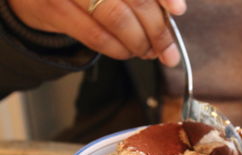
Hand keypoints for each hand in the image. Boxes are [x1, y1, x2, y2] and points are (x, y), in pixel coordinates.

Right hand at [7, 0, 184, 65]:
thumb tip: (173, 13)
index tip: (178, 12)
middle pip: (136, 0)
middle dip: (158, 31)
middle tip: (169, 51)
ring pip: (117, 20)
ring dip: (139, 43)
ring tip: (149, 53)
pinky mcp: (53, 9)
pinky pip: (96, 37)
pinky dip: (118, 50)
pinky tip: (127, 53)